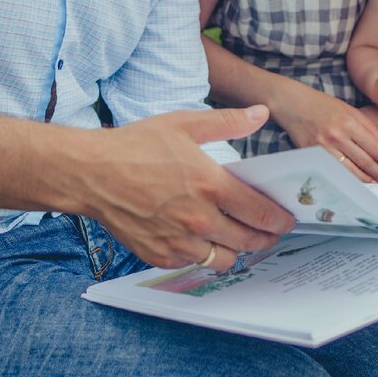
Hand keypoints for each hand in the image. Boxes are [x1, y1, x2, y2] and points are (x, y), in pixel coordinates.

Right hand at [91, 105, 295, 271]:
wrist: (91, 173)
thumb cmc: (135, 145)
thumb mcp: (183, 124)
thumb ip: (227, 122)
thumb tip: (260, 113)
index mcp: (211, 186)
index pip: (261, 212)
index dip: (280, 219)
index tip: (286, 219)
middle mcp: (199, 219)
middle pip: (249, 240)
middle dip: (265, 237)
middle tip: (270, 232)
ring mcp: (179, 241)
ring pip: (225, 259)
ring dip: (236, 250)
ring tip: (237, 238)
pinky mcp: (160, 255)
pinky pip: (194, 263)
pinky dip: (203, 255)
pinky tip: (202, 241)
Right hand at [272, 84, 377, 183]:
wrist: (292, 104)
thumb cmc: (321, 105)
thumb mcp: (348, 109)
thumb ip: (369, 127)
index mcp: (349, 122)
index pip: (375, 147)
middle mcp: (337, 135)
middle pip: (365, 160)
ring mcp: (324, 146)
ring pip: (351, 169)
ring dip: (366, 179)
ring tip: (377, 183)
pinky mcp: (313, 153)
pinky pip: (335, 169)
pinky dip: (347, 177)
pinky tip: (356, 181)